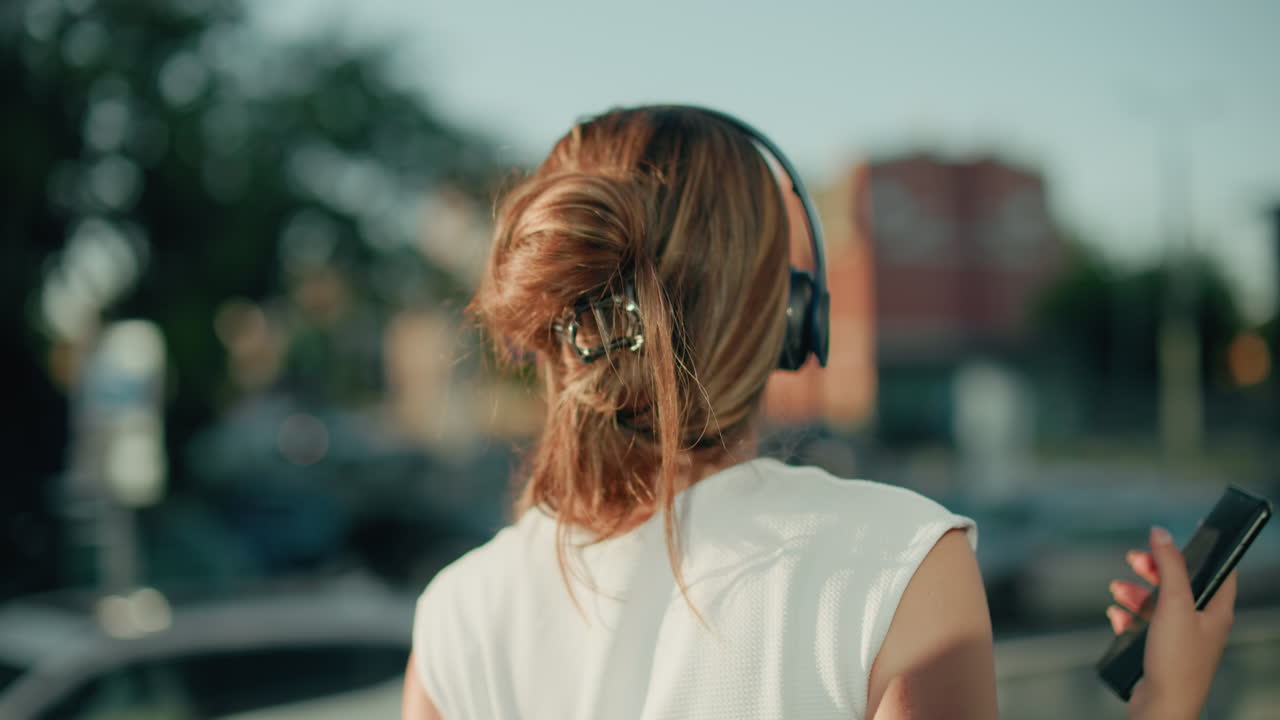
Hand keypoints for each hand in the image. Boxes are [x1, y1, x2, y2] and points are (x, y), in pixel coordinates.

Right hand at [1107, 526, 1236, 719]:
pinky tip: (1116, 614)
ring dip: (1137, 593)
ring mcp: (1181, 639)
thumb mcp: (1175, 604)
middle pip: (1181, 584)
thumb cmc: (1177, 660)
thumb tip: (1161, 533)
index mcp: (1216, 611)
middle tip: (1135, 558)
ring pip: (1159, 604)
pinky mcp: (1161, 653)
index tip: (1193, 530)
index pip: (1221, 570)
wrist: (1162, 707)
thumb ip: (1170, 566)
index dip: (1208, 549)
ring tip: (1117, 589)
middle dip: (1156, 570)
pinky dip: (1129, 616)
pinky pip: (1144, 626)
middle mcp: (1202, 624)